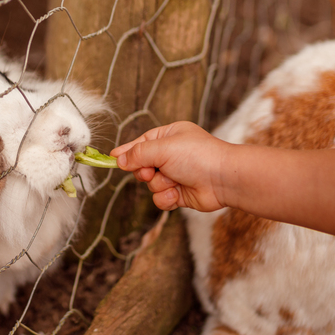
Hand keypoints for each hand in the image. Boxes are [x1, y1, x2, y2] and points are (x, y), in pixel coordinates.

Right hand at [111, 122, 231, 211]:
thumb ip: (137, 153)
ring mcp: (175, 174)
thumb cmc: (198, 156)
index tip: (111, 158)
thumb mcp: (162, 147)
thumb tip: (119, 159)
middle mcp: (171, 155)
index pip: (140, 143)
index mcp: (168, 136)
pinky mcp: (179, 193)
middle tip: (151, 171)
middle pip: (141, 166)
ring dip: (159, 185)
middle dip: (144, 171)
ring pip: (150, 184)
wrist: (223, 179)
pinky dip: (166, 198)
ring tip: (173, 181)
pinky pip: (160, 198)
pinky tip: (177, 194)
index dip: (126, 151)